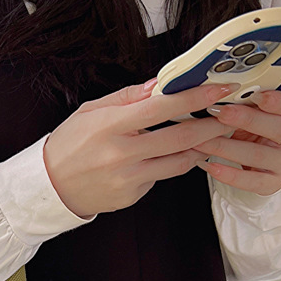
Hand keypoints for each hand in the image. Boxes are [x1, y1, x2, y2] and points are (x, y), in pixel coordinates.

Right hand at [43, 80, 239, 217]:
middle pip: (180, 138)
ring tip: (210, 137)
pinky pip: (159, 177)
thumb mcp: (90, 112)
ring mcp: (128, 178)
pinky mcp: (131, 196)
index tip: (219, 88)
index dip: (195, 97)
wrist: (50, 187)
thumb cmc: (68, 146)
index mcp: (110, 126)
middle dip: (211, 125)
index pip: (162, 108)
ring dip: (199, 148)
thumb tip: (160, 84)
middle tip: (230, 115)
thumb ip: (127, 98)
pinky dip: (167, 165)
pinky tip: (165, 157)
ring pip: (178, 162)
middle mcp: (121, 154)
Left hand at [192, 90, 280, 195]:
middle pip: (278, 129)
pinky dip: (227, 174)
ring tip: (202, 142)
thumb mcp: (250, 114)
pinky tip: (210, 166)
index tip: (257, 95)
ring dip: (226, 147)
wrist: (251, 164)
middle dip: (247, 120)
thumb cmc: (250, 133)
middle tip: (220, 113)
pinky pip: (250, 181)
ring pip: (258, 155)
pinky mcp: (273, 183)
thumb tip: (218, 92)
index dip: (278, 101)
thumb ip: (244, 104)